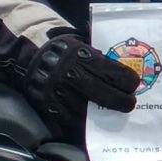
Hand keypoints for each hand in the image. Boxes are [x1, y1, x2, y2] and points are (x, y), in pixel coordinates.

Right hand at [21, 32, 141, 133]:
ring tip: (113, 113)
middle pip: (104, 95)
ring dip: (104, 114)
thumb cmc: (61, 49)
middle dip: (122, 101)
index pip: (112, 72)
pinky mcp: (50, 107)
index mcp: (80, 55)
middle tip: (130, 104)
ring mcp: (59, 93)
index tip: (134, 84)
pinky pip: (72, 120)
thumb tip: (124, 43)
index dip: (128, 80)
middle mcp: (70, 75)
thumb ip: (98, 45)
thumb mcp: (78, 39)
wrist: (27, 59)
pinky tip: (94, 120)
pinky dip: (84, 122)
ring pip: (89, 110)